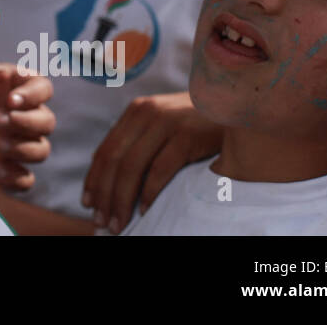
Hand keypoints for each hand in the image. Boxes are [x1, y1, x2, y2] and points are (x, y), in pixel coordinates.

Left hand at [0, 54, 54, 189]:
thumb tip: (2, 72)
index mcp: (6, 89)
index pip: (40, 87)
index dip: (34, 92)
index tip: (11, 98)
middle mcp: (12, 116)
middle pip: (46, 120)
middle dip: (29, 120)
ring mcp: (5, 143)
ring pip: (40, 149)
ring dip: (26, 147)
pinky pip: (23, 179)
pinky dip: (17, 176)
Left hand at [82, 91, 223, 233]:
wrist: (238, 105)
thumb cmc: (201, 122)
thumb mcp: (165, 124)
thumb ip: (140, 140)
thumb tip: (110, 175)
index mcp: (136, 111)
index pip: (105, 150)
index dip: (94, 180)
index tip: (88, 203)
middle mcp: (146, 113)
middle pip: (114, 161)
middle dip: (105, 195)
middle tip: (102, 221)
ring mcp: (167, 123)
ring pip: (132, 167)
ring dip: (122, 199)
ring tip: (119, 222)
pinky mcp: (188, 135)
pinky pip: (160, 169)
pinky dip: (149, 192)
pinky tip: (144, 210)